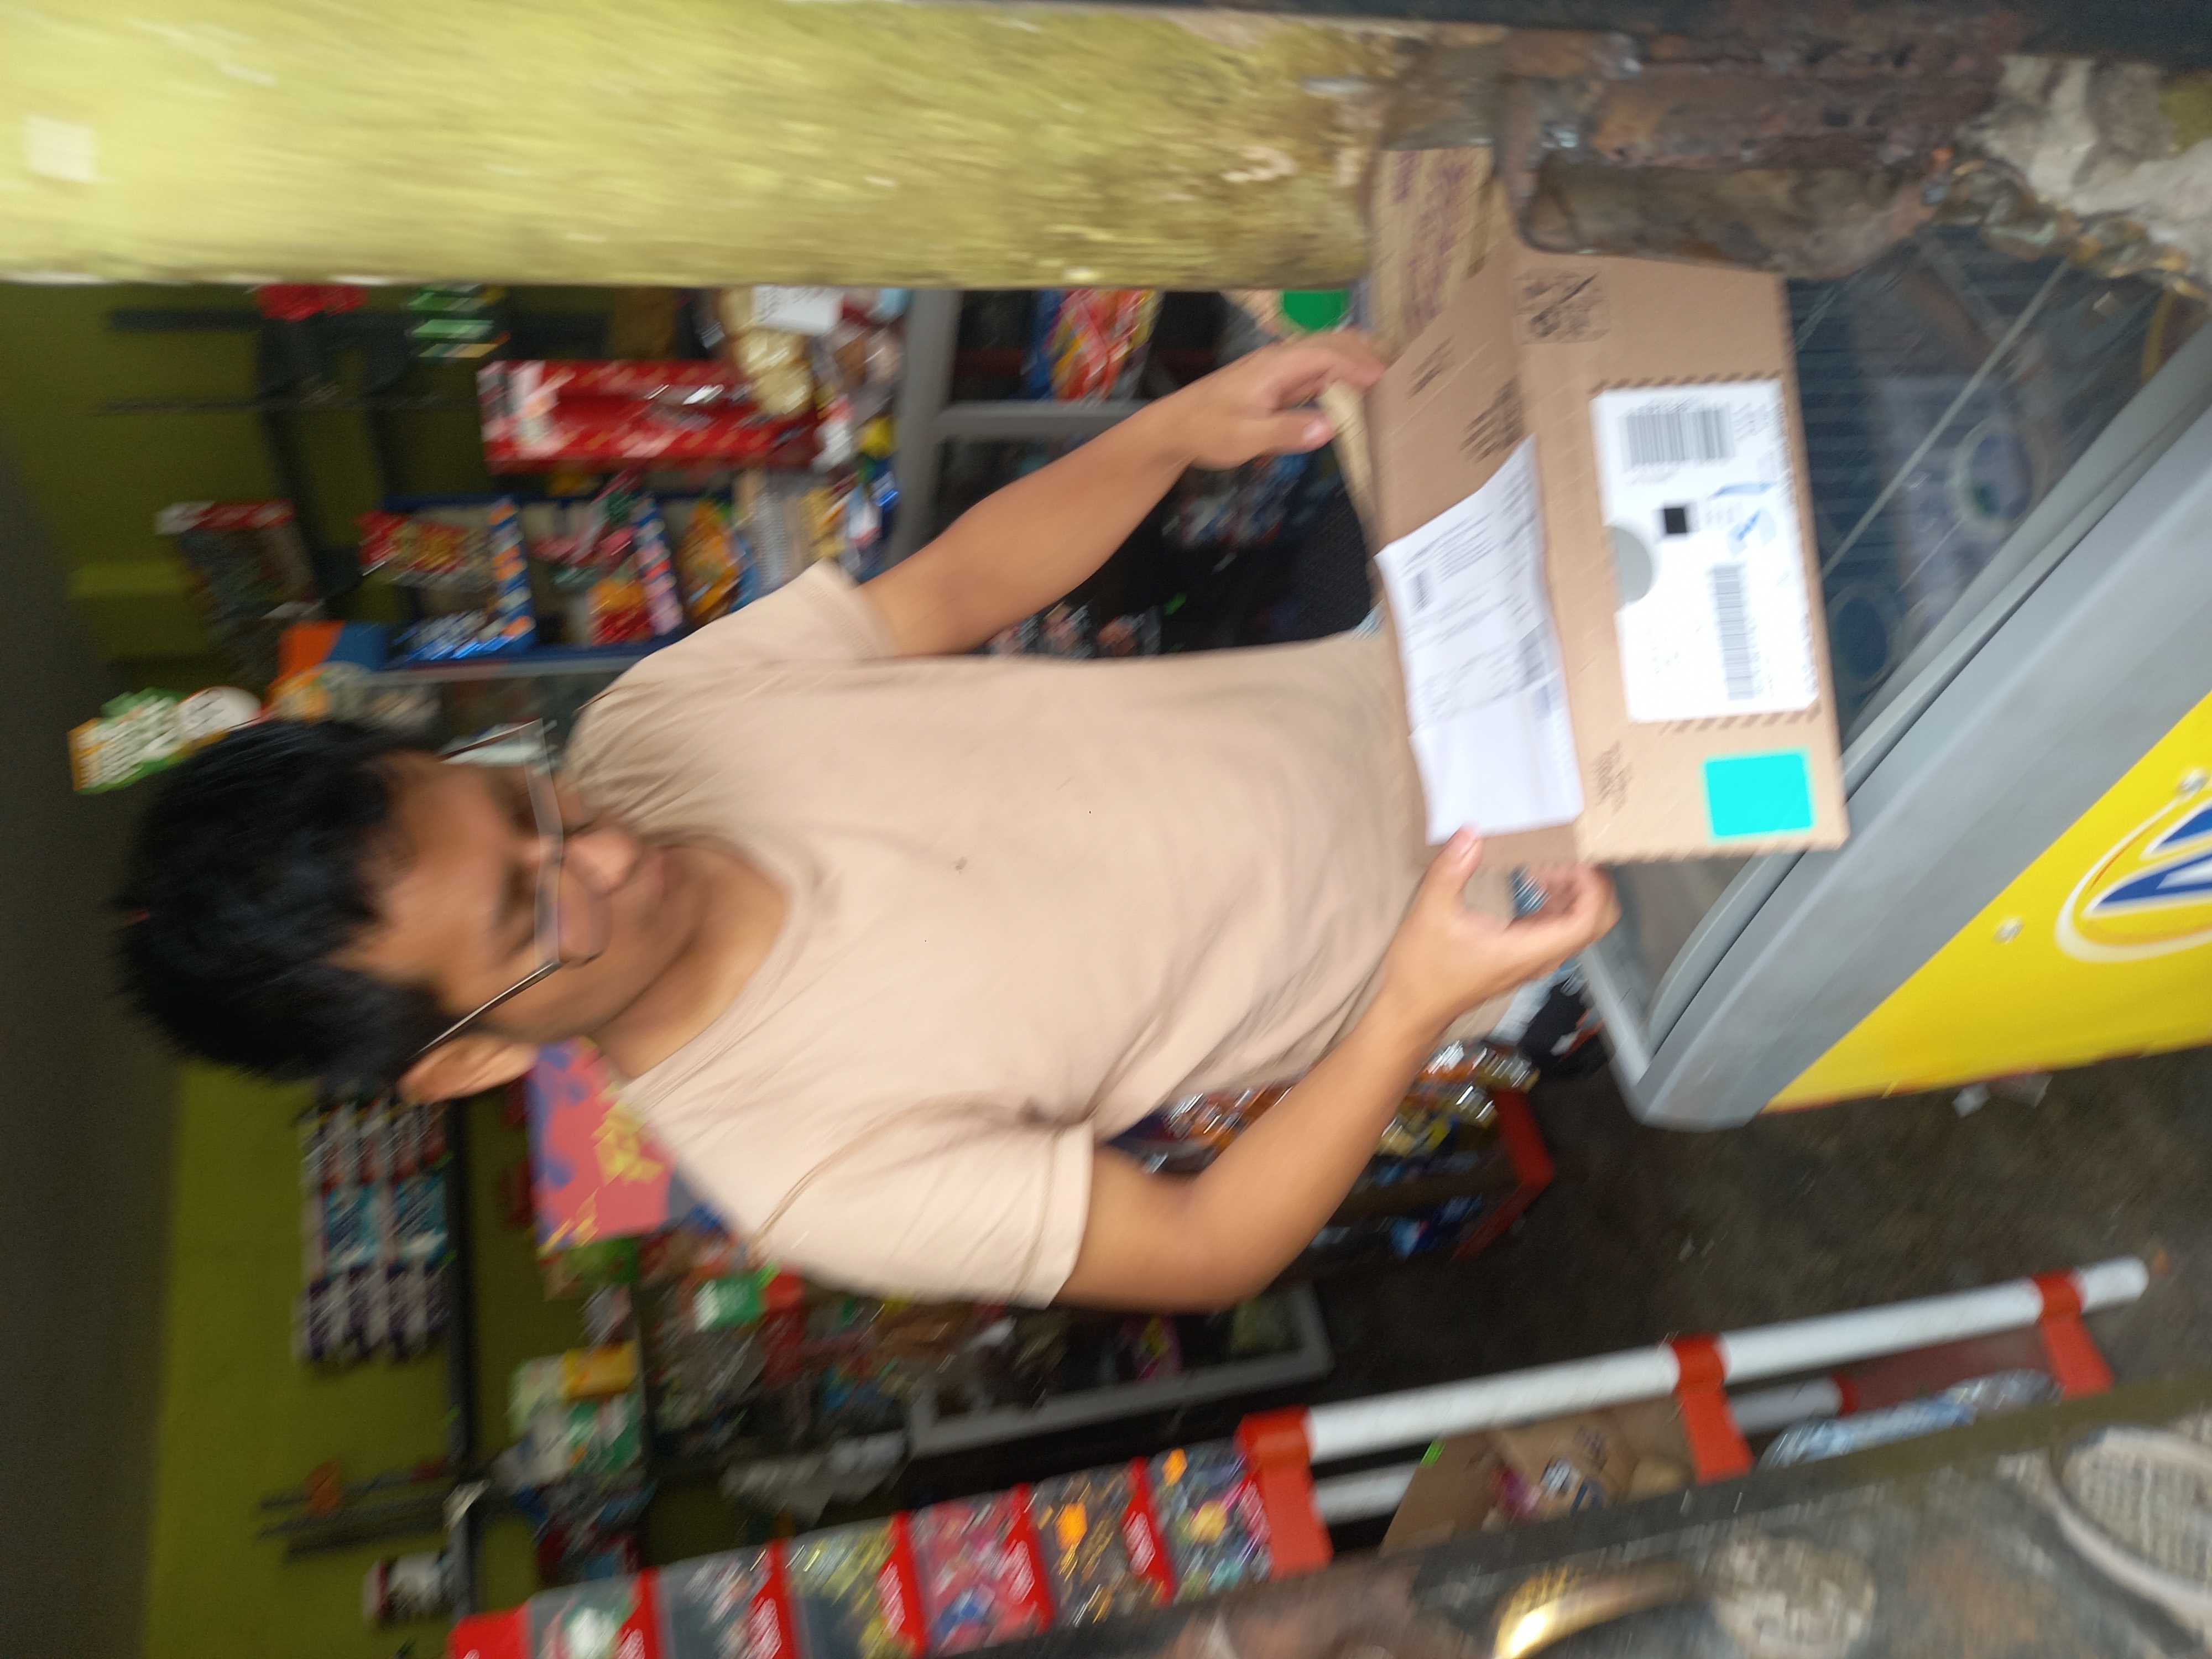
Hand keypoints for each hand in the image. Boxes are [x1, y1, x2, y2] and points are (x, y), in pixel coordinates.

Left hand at [1152, 333, 1387, 470]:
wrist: (1174, 427)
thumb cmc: (1207, 430)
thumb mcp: (1245, 437)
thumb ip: (1286, 431)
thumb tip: (1329, 427)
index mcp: (1275, 365)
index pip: (1327, 355)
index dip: (1359, 365)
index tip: (1386, 379)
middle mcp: (1279, 359)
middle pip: (1330, 343)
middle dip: (1365, 351)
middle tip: (1399, 367)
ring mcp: (1277, 369)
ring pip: (1324, 353)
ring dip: (1355, 358)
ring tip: (1386, 371)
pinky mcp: (1275, 382)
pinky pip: (1314, 369)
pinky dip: (1339, 372)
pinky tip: (1352, 386)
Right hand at [1376, 830, 1618, 1044]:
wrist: (1413, 1008)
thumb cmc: (1422, 969)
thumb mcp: (1430, 913)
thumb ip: (1451, 870)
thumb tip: (1471, 834)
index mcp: (1526, 950)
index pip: (1586, 922)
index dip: (1591, 888)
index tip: (1572, 860)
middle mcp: (1539, 958)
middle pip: (1594, 923)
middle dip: (1587, 885)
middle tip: (1560, 858)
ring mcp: (1534, 959)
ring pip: (1578, 924)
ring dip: (1572, 890)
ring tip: (1541, 863)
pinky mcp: (1524, 956)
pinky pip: (1558, 927)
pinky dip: (1557, 900)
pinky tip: (1532, 880)